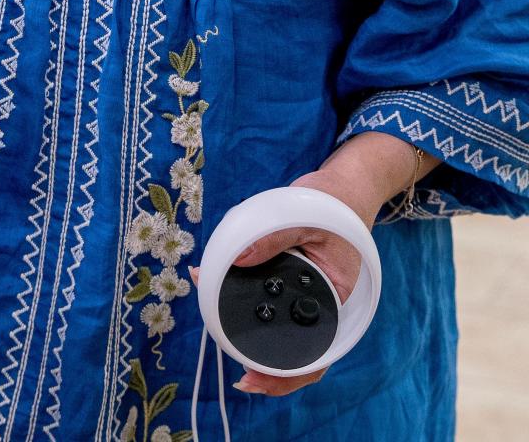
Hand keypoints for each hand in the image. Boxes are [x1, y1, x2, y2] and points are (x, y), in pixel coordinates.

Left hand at [190, 161, 381, 397]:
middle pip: (294, 349)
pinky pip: (270, 300)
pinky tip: (220, 295)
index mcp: (334, 298)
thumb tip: (238, 258)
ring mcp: (303, 293)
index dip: (286, 372)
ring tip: (220, 332)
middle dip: (264, 364)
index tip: (255, 377)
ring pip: (280, 329)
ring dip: (251, 336)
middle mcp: (319, 303)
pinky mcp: (289, 279)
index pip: (315, 352)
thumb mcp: (306, 216)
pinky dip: (248, 303)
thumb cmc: (335, 204)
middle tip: (239, 376)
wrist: (345, 189)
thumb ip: (274, 236)